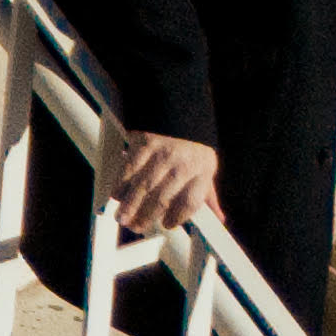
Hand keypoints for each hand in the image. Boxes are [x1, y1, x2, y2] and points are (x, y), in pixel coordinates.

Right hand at [103, 130, 221, 243]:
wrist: (180, 108)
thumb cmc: (194, 146)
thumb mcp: (207, 168)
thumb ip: (209, 195)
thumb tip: (219, 219)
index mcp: (202, 172)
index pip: (190, 202)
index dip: (178, 217)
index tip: (166, 225)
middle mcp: (183, 164)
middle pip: (163, 198)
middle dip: (146, 216)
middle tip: (135, 227)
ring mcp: (162, 153)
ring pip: (143, 186)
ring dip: (130, 204)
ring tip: (121, 218)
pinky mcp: (144, 142)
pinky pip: (129, 168)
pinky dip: (121, 183)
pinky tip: (116, 194)